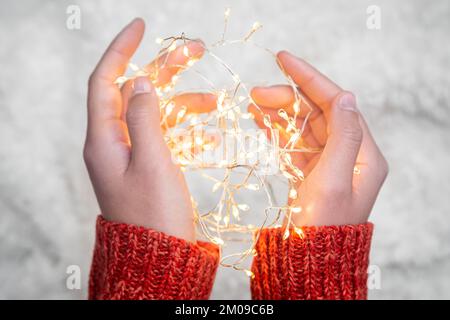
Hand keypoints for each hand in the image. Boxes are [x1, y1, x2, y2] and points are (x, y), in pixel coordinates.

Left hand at [84, 18, 215, 241]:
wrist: (161, 261)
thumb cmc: (156, 217)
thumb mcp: (152, 162)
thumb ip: (145, 118)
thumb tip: (141, 82)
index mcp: (104, 140)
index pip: (106, 81)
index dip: (122, 50)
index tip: (141, 26)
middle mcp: (114, 145)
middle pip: (136, 94)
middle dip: (165, 72)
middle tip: (197, 52)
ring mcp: (132, 157)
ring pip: (156, 116)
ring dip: (183, 105)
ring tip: (216, 102)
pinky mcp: (149, 169)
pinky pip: (166, 139)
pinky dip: (186, 131)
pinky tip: (212, 133)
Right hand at [249, 51, 387, 226]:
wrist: (308, 262)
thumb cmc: (322, 226)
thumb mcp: (334, 178)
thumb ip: (342, 135)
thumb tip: (346, 95)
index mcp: (363, 155)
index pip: (337, 103)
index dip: (310, 79)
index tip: (283, 60)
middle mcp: (349, 156)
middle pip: (317, 114)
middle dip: (287, 99)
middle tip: (255, 94)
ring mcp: (328, 165)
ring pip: (303, 128)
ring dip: (279, 114)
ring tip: (253, 105)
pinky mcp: (311, 175)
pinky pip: (295, 145)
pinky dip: (278, 133)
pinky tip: (262, 123)